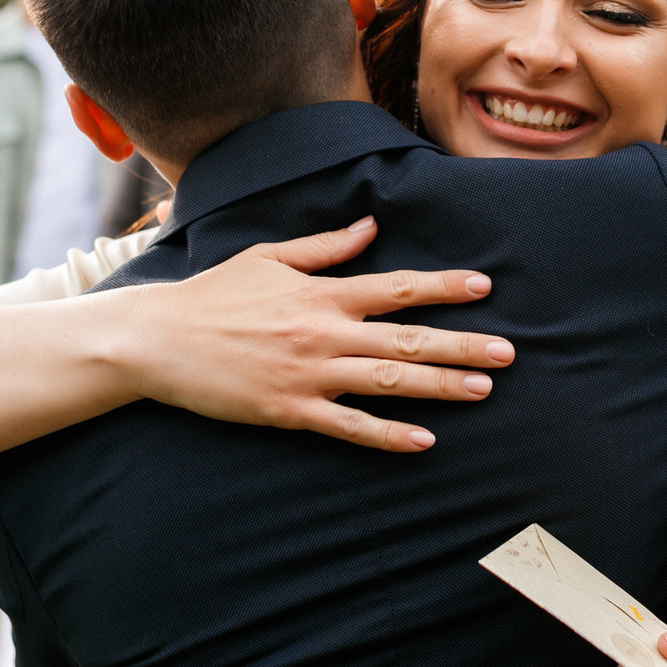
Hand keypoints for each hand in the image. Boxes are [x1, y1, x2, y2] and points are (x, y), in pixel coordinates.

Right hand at [122, 216, 513, 451]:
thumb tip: (369, 226)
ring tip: (483, 389)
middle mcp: (324, 331)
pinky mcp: (289, 410)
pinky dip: (388, 433)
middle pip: (407, 340)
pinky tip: (424, 440)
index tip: (485, 287)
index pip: (397, 287)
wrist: (158, 339)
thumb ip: (324, 247)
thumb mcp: (267, 258)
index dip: (444, 287)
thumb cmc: (212, 295)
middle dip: (462, 346)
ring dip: (441, 387)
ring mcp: (309, 373)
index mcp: (321, 292)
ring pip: (388, 382)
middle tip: (508, 353)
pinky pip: (349, 426)